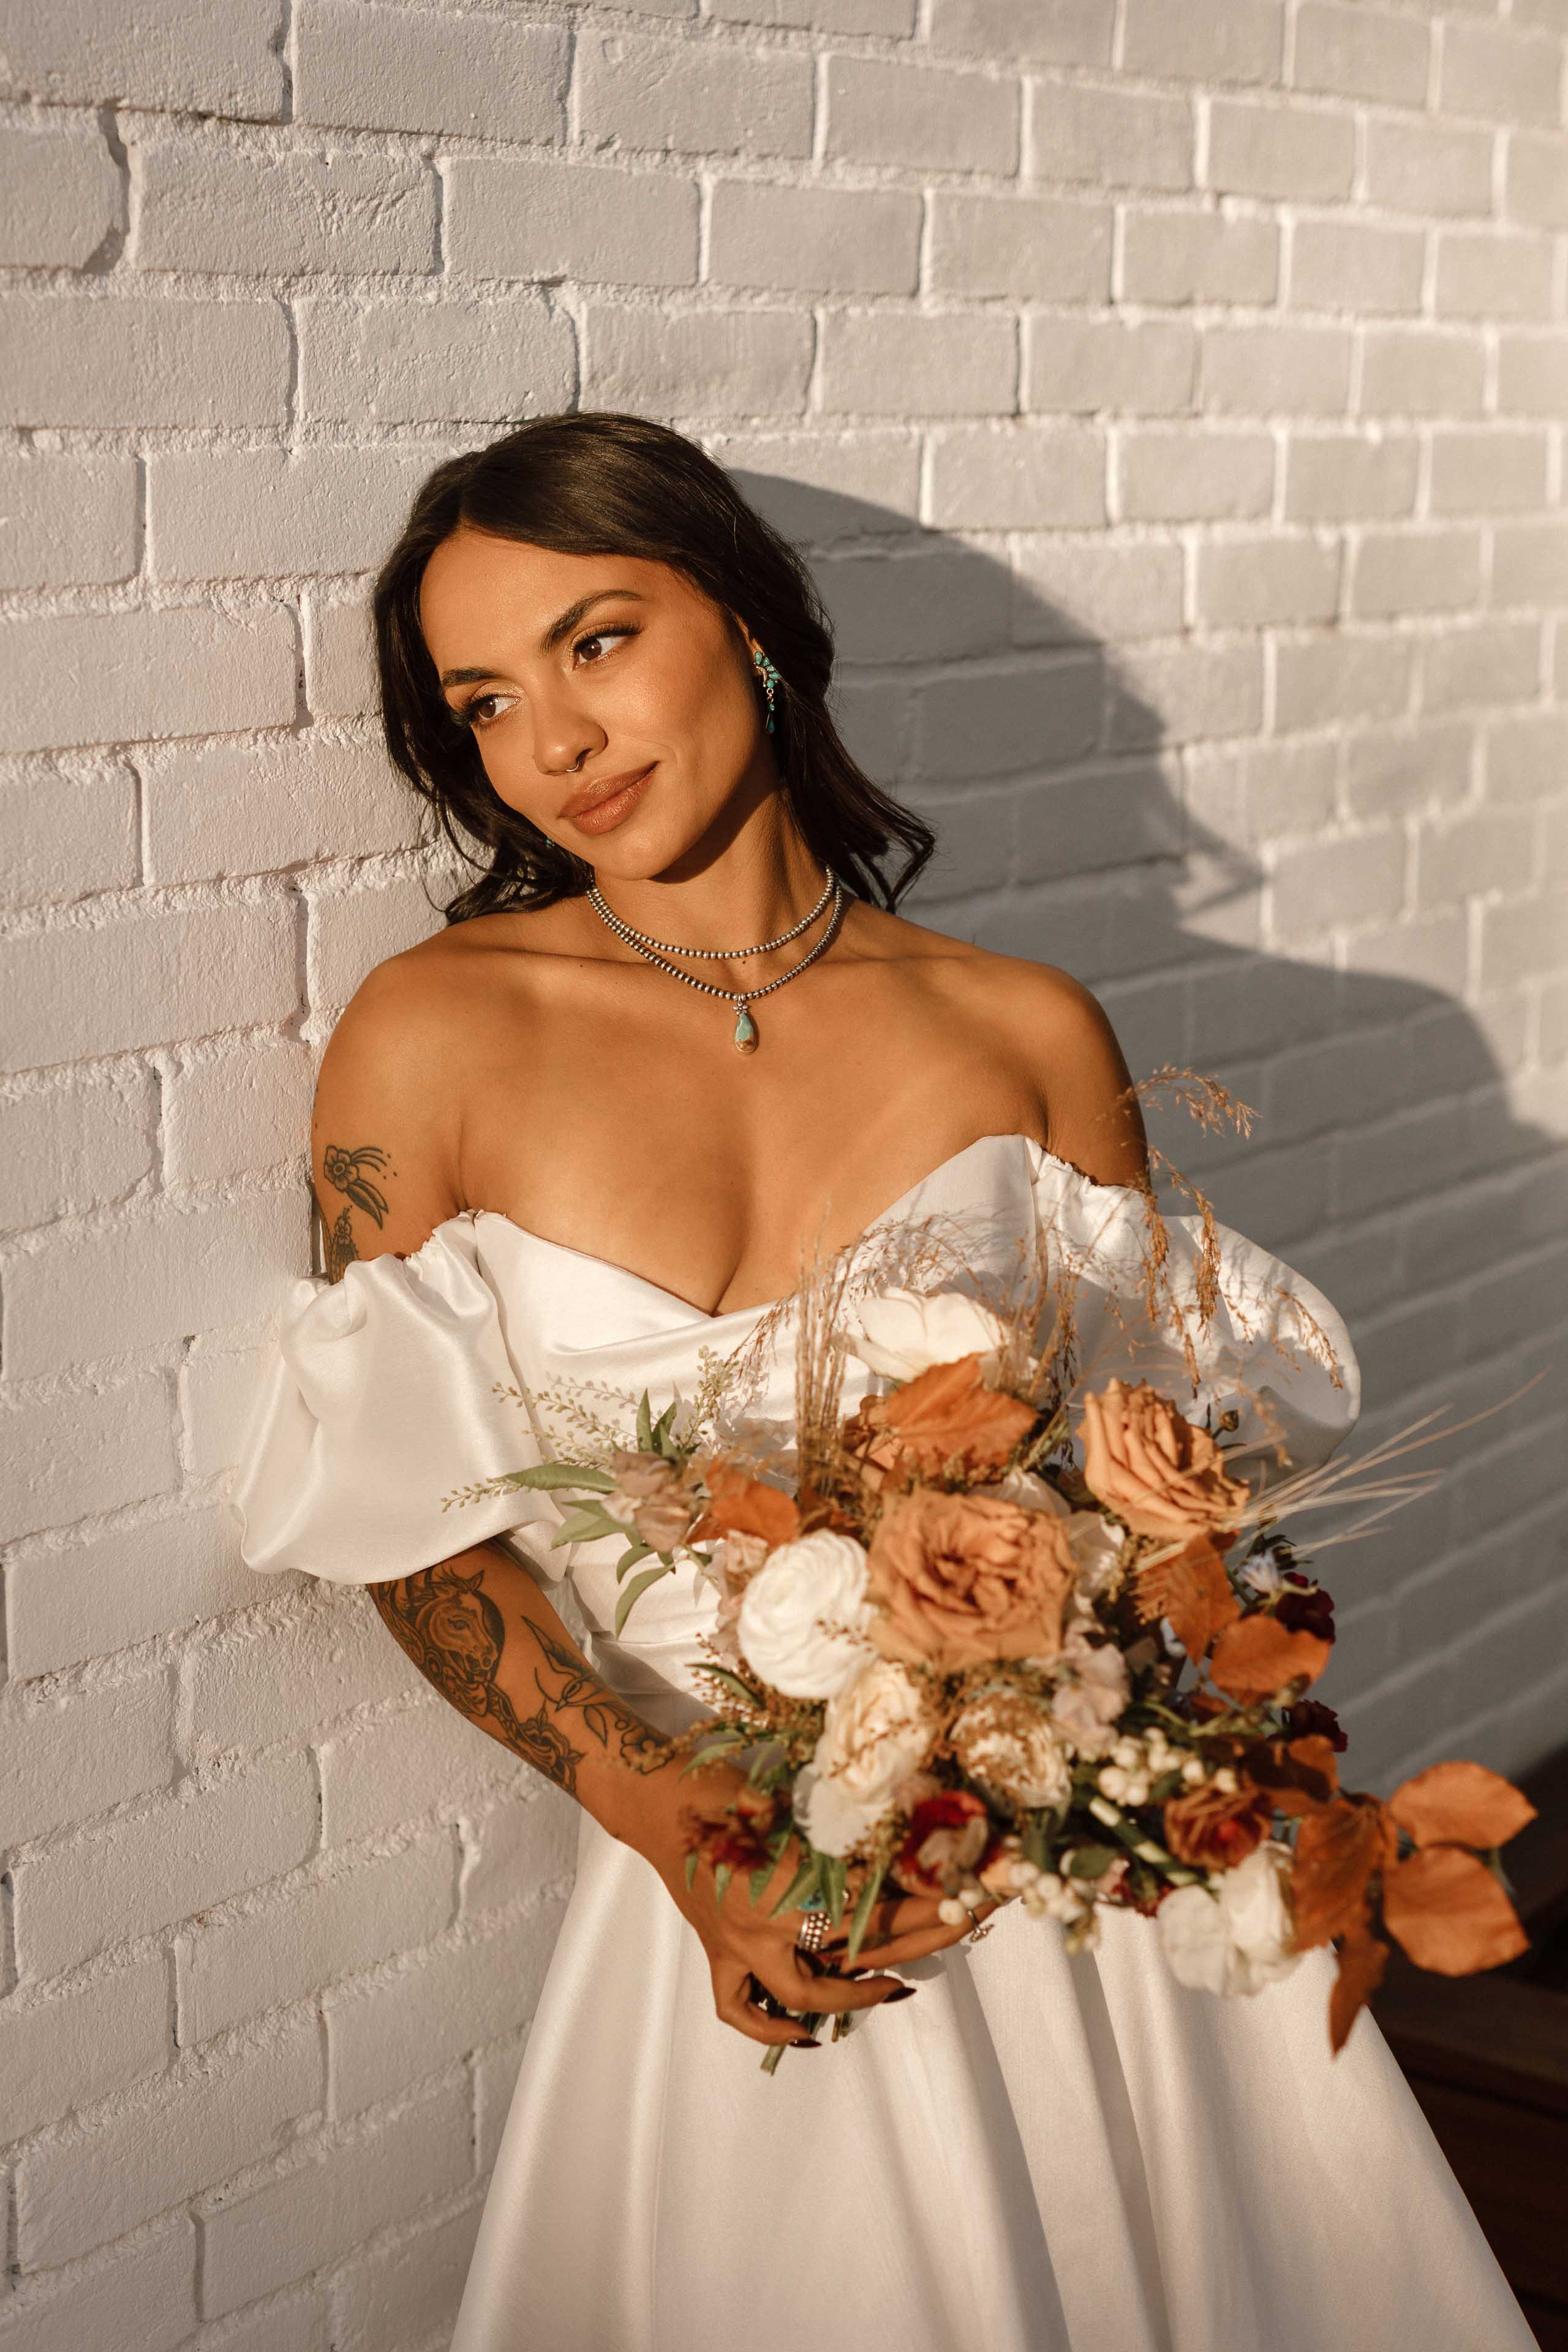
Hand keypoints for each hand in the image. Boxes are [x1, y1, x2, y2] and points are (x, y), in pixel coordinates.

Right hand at [625, 1757, 1008, 2050]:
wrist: (658, 1802)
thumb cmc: (723, 1787)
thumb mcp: (787, 1797)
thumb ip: (836, 1827)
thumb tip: (901, 1835)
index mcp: (786, 1876)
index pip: (869, 1898)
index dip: (918, 1898)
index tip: (958, 1891)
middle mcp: (765, 1923)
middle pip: (851, 1948)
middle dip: (910, 1941)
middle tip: (954, 1930)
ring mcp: (738, 1947)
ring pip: (802, 1993)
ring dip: (853, 1994)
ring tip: (895, 1987)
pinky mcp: (719, 1956)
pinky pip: (741, 2009)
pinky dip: (772, 2029)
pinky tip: (807, 2034)